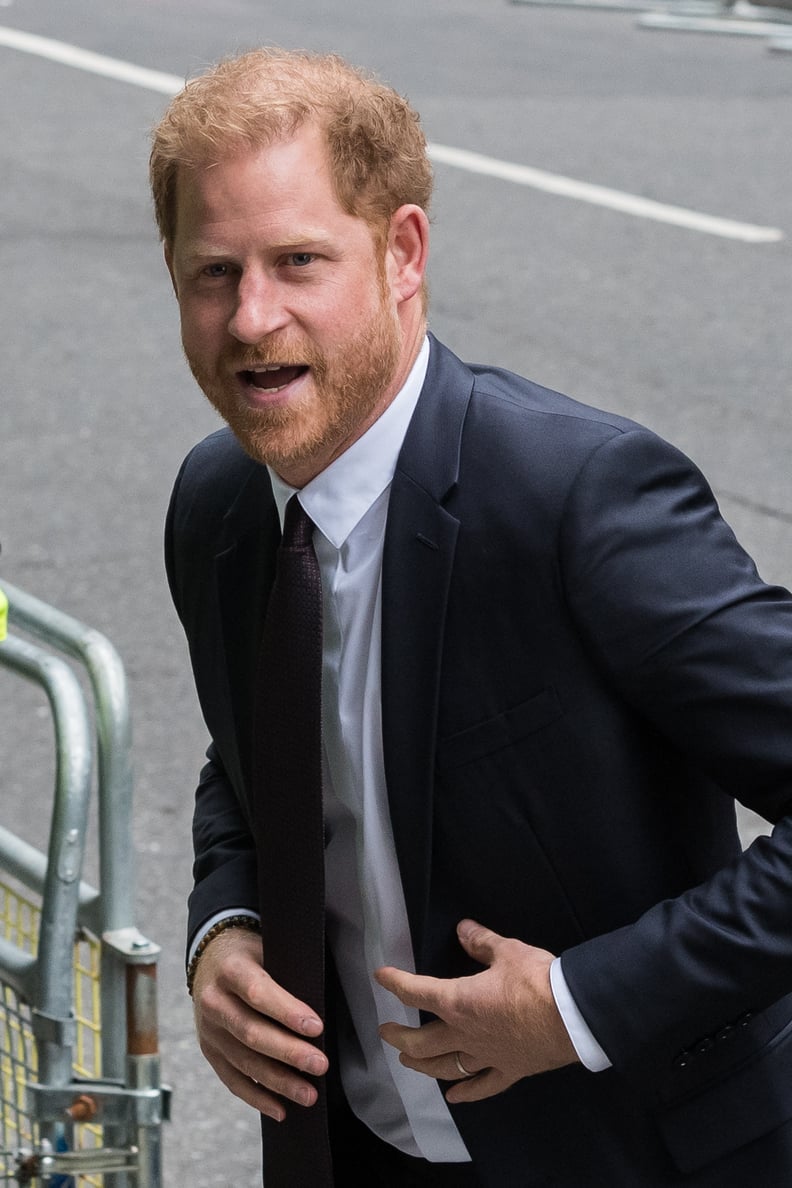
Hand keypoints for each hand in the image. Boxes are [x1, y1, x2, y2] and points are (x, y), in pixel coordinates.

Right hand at [191, 926, 327, 1120]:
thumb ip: (288, 970)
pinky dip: (257, 1097)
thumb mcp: (266, 947)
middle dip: (288, 1053)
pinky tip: (281, 1110)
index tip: (316, 1027)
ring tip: (309, 1095)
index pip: (258, 993)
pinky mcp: (210, 1051)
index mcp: (230, 970)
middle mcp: (214, 1001)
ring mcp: (209, 1030)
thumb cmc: (251, 954)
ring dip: (278, 1082)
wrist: (210, 959)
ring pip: (244, 1061)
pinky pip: (232, 1080)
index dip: (287, 1012)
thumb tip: (325, 997)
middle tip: (320, 1065)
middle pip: (251, 1033)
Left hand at [376, 919, 577, 1103]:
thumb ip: (482, 942)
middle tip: (385, 1032)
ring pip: (445, 1068)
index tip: (381, 976)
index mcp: (458, 1001)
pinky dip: (466, 1093)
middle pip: (422, 1042)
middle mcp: (465, 1034)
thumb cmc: (536, 980)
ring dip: (423, 1065)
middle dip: (399, 1037)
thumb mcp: (507, 951)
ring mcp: (486, 1057)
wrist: (572, 1017)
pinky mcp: (509, 1071)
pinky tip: (454, 1097)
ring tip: (409, 1062)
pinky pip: (482, 1086)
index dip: (395, 983)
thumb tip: (463, 929)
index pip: (416, 992)